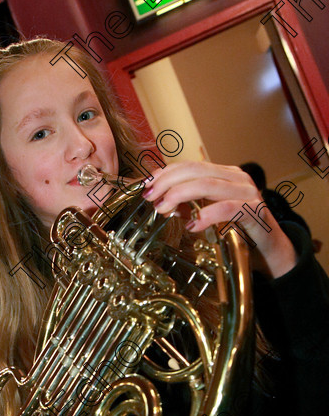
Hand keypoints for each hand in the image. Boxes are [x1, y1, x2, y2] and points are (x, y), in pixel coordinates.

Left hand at [142, 161, 297, 278]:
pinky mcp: (254, 210)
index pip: (190, 166)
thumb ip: (187, 205)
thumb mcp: (207, 214)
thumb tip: (162, 199)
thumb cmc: (237, 231)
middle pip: (195, 171)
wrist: (270, 250)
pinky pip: (227, 208)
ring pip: (208, 185)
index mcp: (224, 174)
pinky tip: (192, 226)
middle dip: (168, 182)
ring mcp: (247, 192)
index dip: (165, 173)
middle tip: (151, 198)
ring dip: (180, 195)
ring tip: (164, 209)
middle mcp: (236, 178)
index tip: (146, 186)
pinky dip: (206, 215)